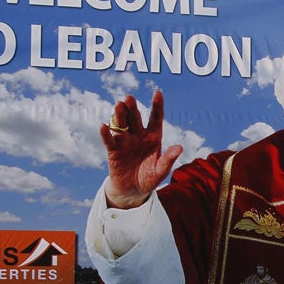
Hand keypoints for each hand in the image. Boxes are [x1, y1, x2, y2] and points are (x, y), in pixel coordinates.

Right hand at [100, 90, 182, 208]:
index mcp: (153, 137)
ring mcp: (125, 141)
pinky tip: (104, 126)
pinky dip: (106, 133)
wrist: (133, 190)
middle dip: (132, 107)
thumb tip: (179, 148)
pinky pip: (109, 140)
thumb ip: (168, 160)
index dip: (157, 105)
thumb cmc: (149, 179)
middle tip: (129, 98)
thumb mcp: (161, 171)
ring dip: (120, 115)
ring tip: (118, 105)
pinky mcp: (113, 150)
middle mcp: (138, 135)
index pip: (156, 118)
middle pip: (135, 118)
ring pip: (122, 124)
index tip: (157, 92)